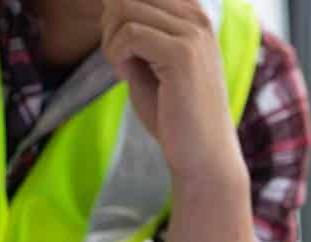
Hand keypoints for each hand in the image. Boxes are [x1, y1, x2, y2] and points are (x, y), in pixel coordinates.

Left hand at [101, 0, 243, 181]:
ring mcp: (194, 33)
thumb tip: (107, 2)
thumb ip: (133, 29)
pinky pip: (129, 34)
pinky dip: (116, 56)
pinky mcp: (183, 53)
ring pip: (124, 8)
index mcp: (194, 14)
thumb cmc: (174, 114)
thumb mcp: (150, 61)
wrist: (202, 156)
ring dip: (111, 41)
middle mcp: (198, 17)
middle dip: (110, 24)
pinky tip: (127, 78)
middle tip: (119, 59)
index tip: (123, 47)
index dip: (117, 14)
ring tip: (125, 70)